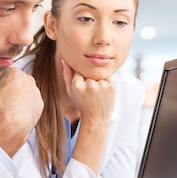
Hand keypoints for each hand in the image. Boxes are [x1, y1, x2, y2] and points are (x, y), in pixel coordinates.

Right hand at [0, 68, 42, 156]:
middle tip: (1, 97)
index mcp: (15, 73)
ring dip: (19, 97)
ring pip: (26, 92)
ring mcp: (35, 93)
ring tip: (8, 106)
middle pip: (17, 82)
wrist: (11, 125)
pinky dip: (25, 107)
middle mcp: (28, 81)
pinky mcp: (39, 106)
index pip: (6, 72)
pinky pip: (32, 104)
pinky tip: (16, 112)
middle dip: (10, 88)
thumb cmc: (0, 108)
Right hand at [61, 60, 114, 174]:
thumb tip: (64, 60)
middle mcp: (90, 84)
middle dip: (89, 79)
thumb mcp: (70, 91)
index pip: (78, 71)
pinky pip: (107, 78)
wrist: (96, 118)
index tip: (83, 89)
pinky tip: (103, 93)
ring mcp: (102, 85)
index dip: (80, 79)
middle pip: (89, 72)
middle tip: (90, 92)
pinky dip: (106, 83)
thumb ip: (66, 74)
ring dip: (98, 81)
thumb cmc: (82, 104)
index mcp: (77, 86)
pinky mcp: (112, 85)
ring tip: (97, 94)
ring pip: (98, 75)